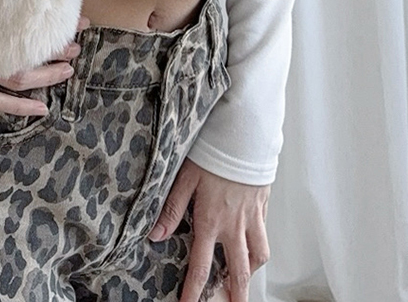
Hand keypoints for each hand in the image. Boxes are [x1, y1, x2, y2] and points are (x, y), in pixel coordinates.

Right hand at [0, 14, 89, 115]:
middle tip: (75, 45)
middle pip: (23, 48)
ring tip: (68, 68)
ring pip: (12, 77)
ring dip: (45, 74)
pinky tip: (42, 109)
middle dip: (54, 49)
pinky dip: (19, 107)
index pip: (26, 22)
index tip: (78, 21)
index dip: (56, 25)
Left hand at [147, 157, 270, 301]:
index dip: (194, 291)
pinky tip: (255, 245)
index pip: (201, 266)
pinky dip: (260, 245)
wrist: (244, 134)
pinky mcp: (263, 205)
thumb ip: (172, 209)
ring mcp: (252, 217)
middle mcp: (234, 225)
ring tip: (246, 281)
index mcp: (211, 220)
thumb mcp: (185, 178)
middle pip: (238, 271)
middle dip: (236, 294)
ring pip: (258, 255)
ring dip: (252, 271)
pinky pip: (264, 233)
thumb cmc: (213, 152)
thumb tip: (156, 234)